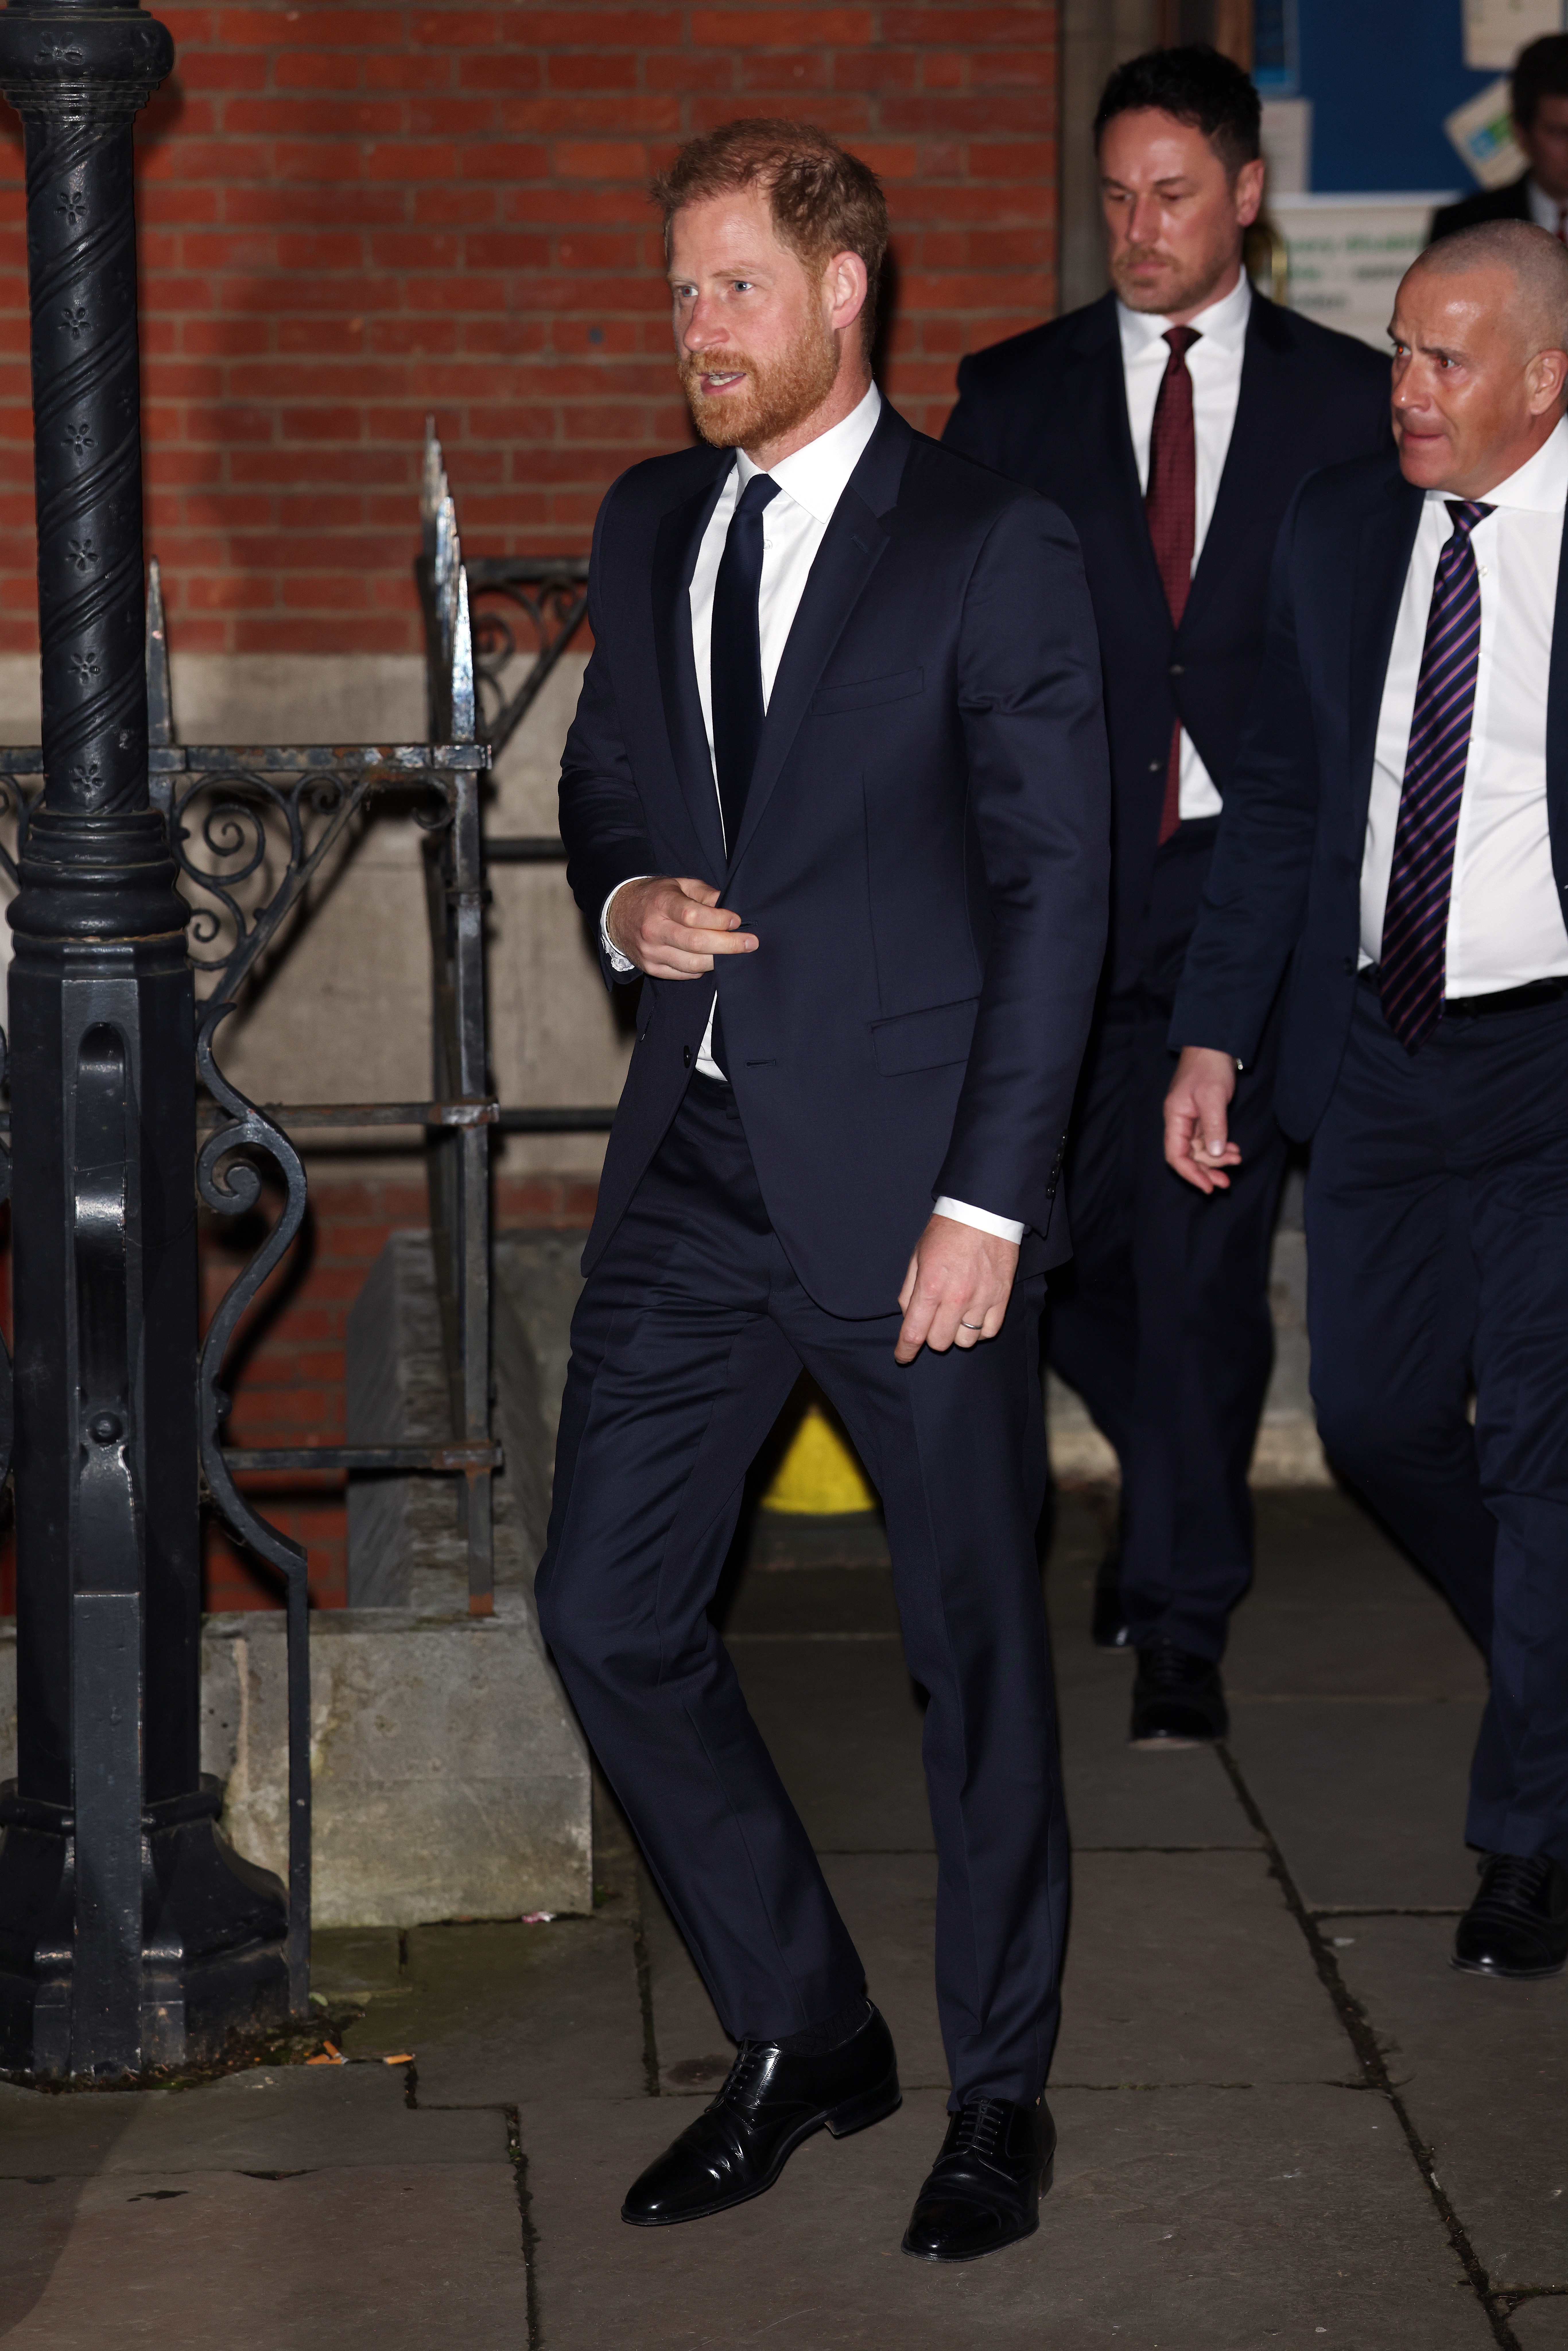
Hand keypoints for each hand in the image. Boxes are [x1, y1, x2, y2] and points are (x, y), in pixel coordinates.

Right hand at [607, 875, 758, 979]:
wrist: (618, 914)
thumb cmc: (655, 897)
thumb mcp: (678, 884)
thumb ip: (704, 893)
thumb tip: (728, 906)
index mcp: (661, 903)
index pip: (693, 916)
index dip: (719, 920)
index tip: (737, 921)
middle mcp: (654, 929)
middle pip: (696, 943)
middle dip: (729, 945)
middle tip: (750, 943)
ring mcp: (651, 952)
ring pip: (692, 963)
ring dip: (718, 960)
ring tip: (733, 953)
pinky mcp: (651, 968)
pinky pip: (684, 974)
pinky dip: (701, 968)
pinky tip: (710, 959)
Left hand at [895, 1215, 1018, 1364]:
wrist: (984, 1212)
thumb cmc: (947, 1232)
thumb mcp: (917, 1256)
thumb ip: (909, 1290)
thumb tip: (908, 1316)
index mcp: (930, 1287)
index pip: (914, 1333)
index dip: (905, 1351)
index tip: (902, 1356)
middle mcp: (956, 1298)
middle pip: (939, 1342)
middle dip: (931, 1336)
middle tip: (932, 1321)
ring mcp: (982, 1299)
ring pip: (966, 1341)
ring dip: (956, 1333)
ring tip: (955, 1315)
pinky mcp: (1002, 1297)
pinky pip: (989, 1331)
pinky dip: (979, 1329)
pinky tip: (974, 1315)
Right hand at [1164, 1046, 1242, 1193]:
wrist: (1214, 1046)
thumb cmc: (1209, 1067)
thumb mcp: (1212, 1097)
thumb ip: (1213, 1127)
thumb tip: (1214, 1154)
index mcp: (1175, 1118)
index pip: (1175, 1155)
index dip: (1190, 1174)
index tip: (1208, 1186)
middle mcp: (1180, 1122)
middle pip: (1188, 1156)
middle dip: (1207, 1170)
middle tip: (1226, 1182)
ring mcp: (1191, 1120)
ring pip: (1200, 1150)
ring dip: (1217, 1159)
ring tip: (1237, 1160)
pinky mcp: (1203, 1117)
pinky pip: (1209, 1140)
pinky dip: (1220, 1148)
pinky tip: (1233, 1150)